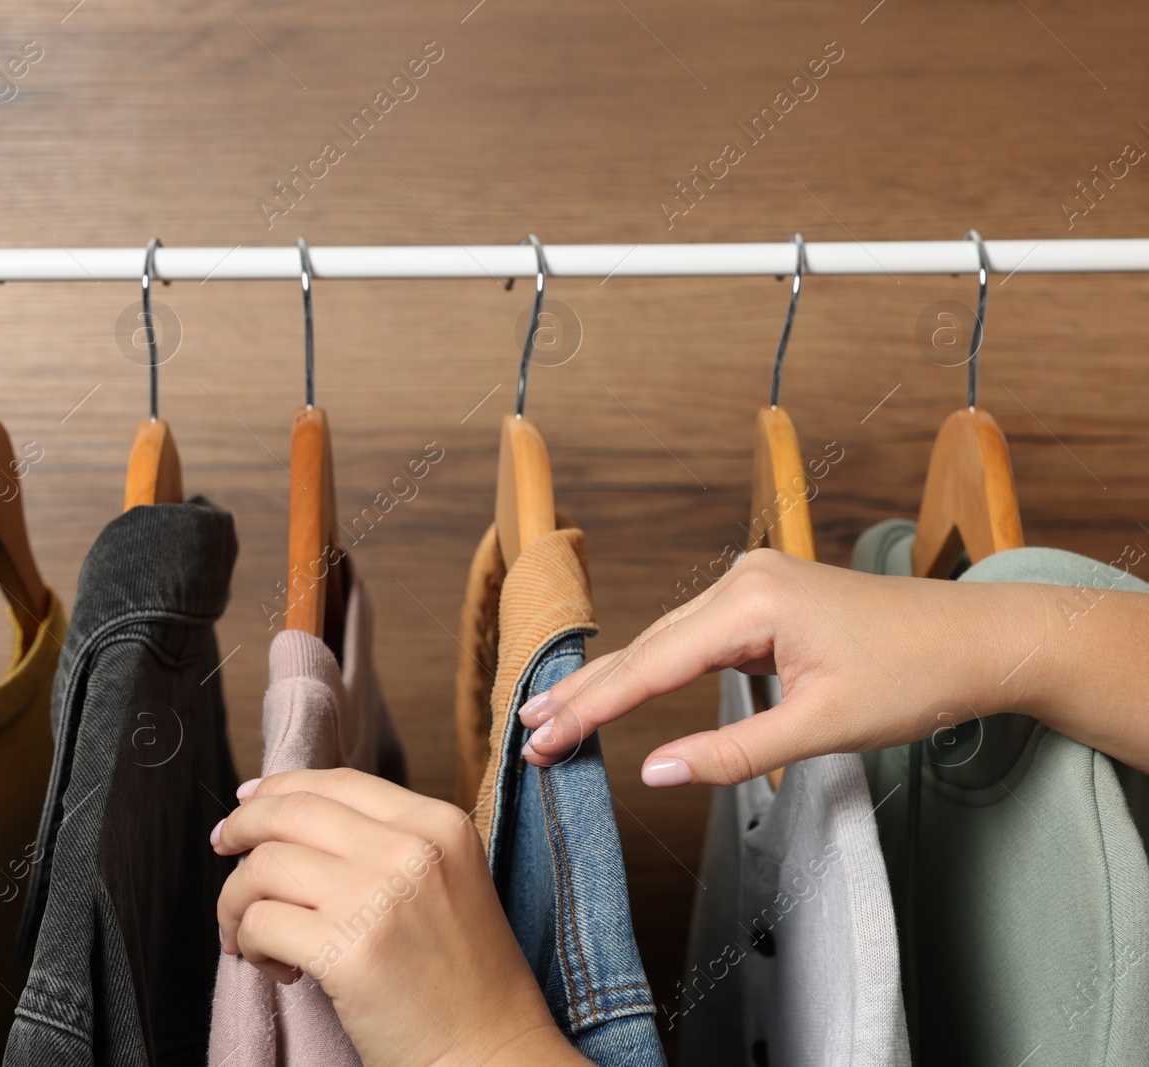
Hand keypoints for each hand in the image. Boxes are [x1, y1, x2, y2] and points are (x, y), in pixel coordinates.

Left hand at [211, 768, 586, 1066]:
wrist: (493, 1056)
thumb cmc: (464, 982)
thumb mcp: (446, 882)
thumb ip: (384, 844)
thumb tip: (285, 814)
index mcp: (439, 825)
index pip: (337, 783)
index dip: (279, 787)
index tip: (247, 803)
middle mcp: (411, 850)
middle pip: (290, 812)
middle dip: (241, 829)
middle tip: (222, 849)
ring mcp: (379, 898)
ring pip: (264, 867)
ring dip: (238, 901)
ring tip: (252, 934)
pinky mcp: (348, 953)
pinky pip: (260, 924)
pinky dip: (248, 943)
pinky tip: (278, 968)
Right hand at [518, 547, 1141, 785]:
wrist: (982, 639)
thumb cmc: (915, 678)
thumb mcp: (821, 729)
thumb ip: (734, 753)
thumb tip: (656, 774)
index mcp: (750, 602)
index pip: (649, 666)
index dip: (591, 708)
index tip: (542, 740)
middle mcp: (742, 581)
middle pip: (645, 647)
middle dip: (585, 694)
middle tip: (528, 734)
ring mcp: (752, 585)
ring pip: (664, 641)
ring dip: (613, 681)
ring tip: (554, 712)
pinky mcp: (765, 599)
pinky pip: (692, 637)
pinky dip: (653, 668)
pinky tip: (621, 685)